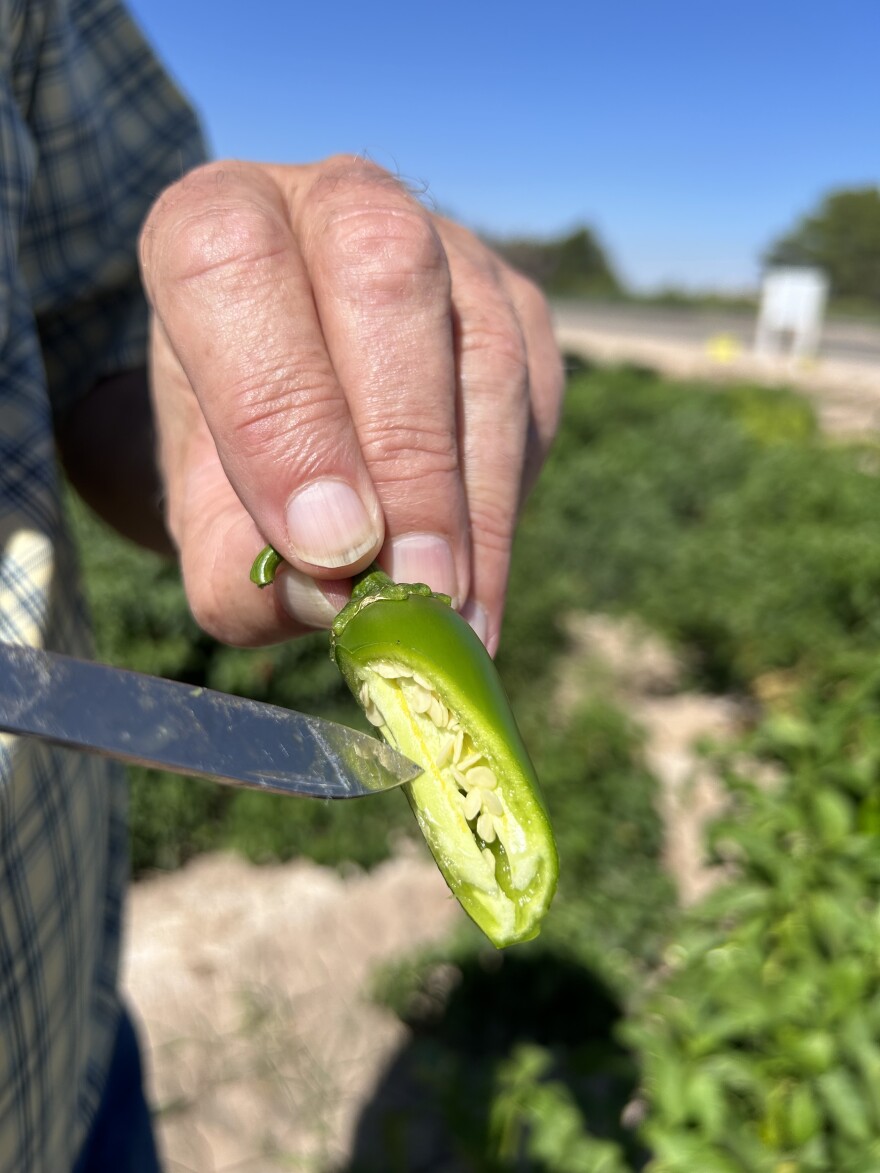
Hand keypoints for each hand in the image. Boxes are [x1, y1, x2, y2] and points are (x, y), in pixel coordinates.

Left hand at [139, 156, 562, 654]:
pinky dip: (507, 498)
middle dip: (404, 450)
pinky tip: (477, 578)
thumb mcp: (211, 533)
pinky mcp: (517, 302)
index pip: (230, 265)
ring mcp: (444, 244)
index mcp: (213, 226)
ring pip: (482, 343)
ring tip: (454, 613)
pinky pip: (533, 392)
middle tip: (413, 584)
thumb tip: (337, 597)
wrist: (301, 425)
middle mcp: (332, 204)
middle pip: (383, 272)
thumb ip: (246, 574)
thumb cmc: (241, 469)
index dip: (279, 411)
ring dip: (473, 496)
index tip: (325, 549)